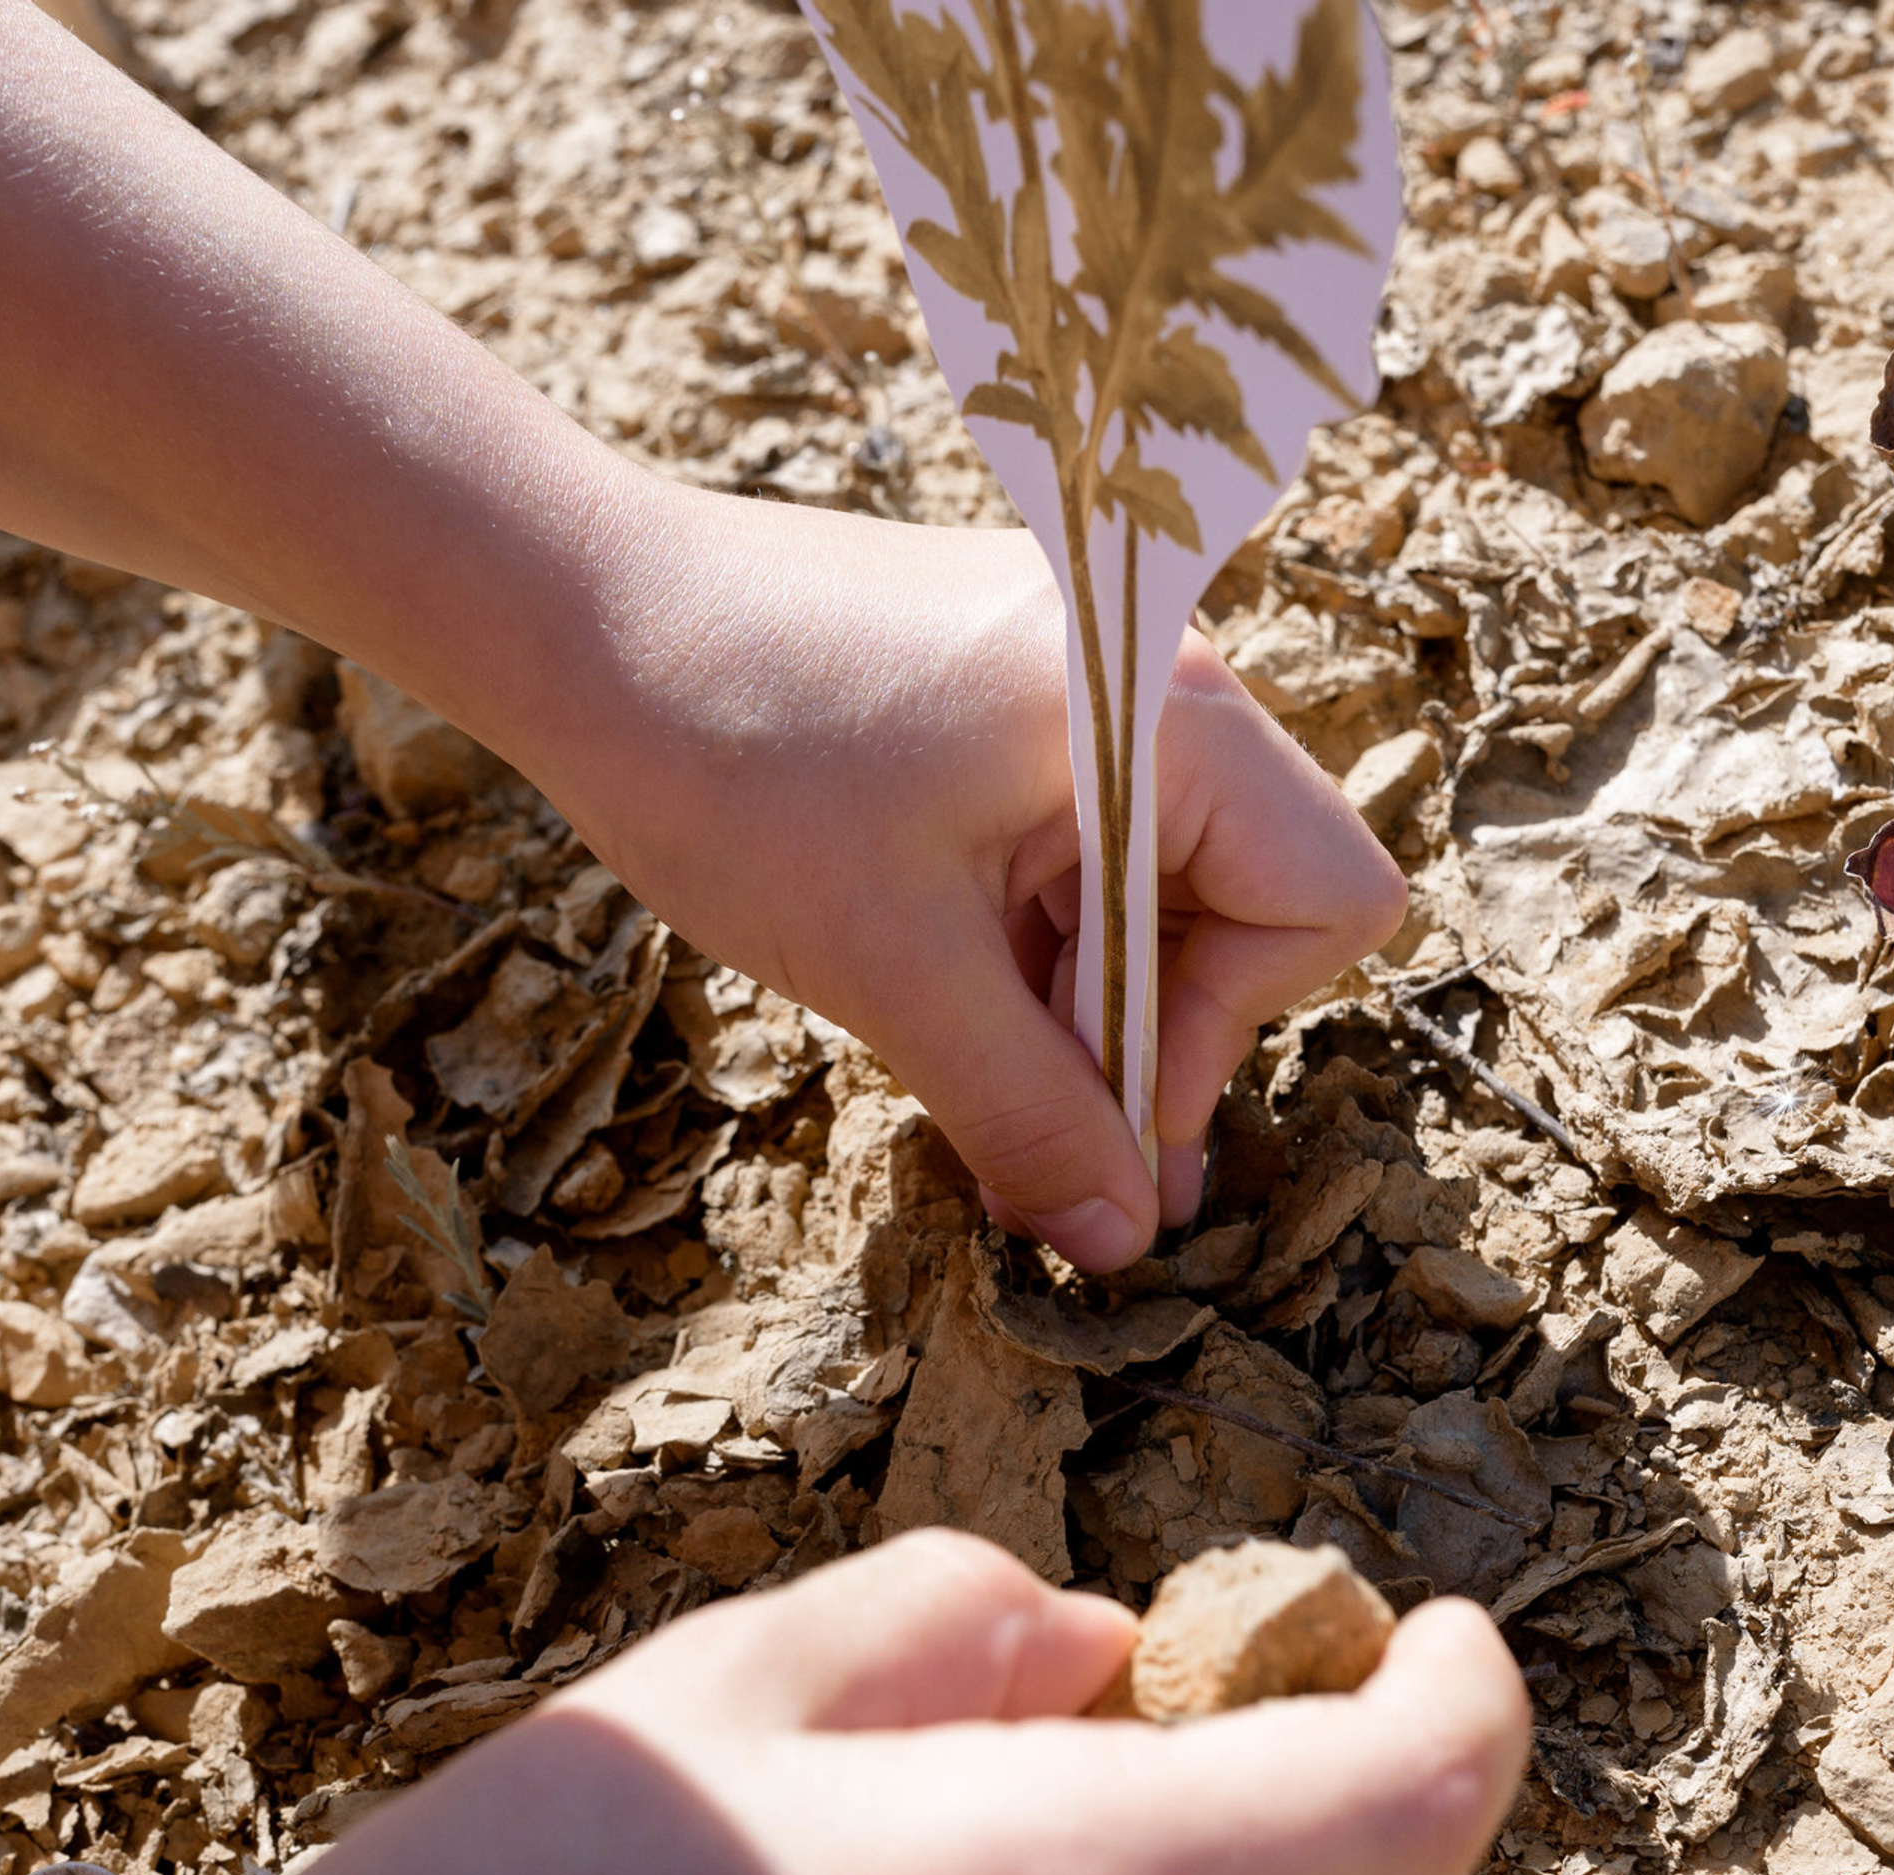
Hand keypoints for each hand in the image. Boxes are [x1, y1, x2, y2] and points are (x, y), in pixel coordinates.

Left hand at [503, 495, 1407, 1272]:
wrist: (568, 610)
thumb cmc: (729, 761)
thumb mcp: (891, 968)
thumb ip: (1028, 1115)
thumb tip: (1124, 1246)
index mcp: (1162, 711)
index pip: (1325, 896)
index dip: (1220, 1032)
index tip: (1096, 1104)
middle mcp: (1154, 677)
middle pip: (1252, 902)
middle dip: (1145, 1035)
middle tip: (1028, 1132)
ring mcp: (1086, 685)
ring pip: (1162, 891)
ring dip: (1078, 1005)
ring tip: (963, 1074)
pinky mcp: (1015, 706)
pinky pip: (1084, 852)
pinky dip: (1033, 946)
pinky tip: (942, 1003)